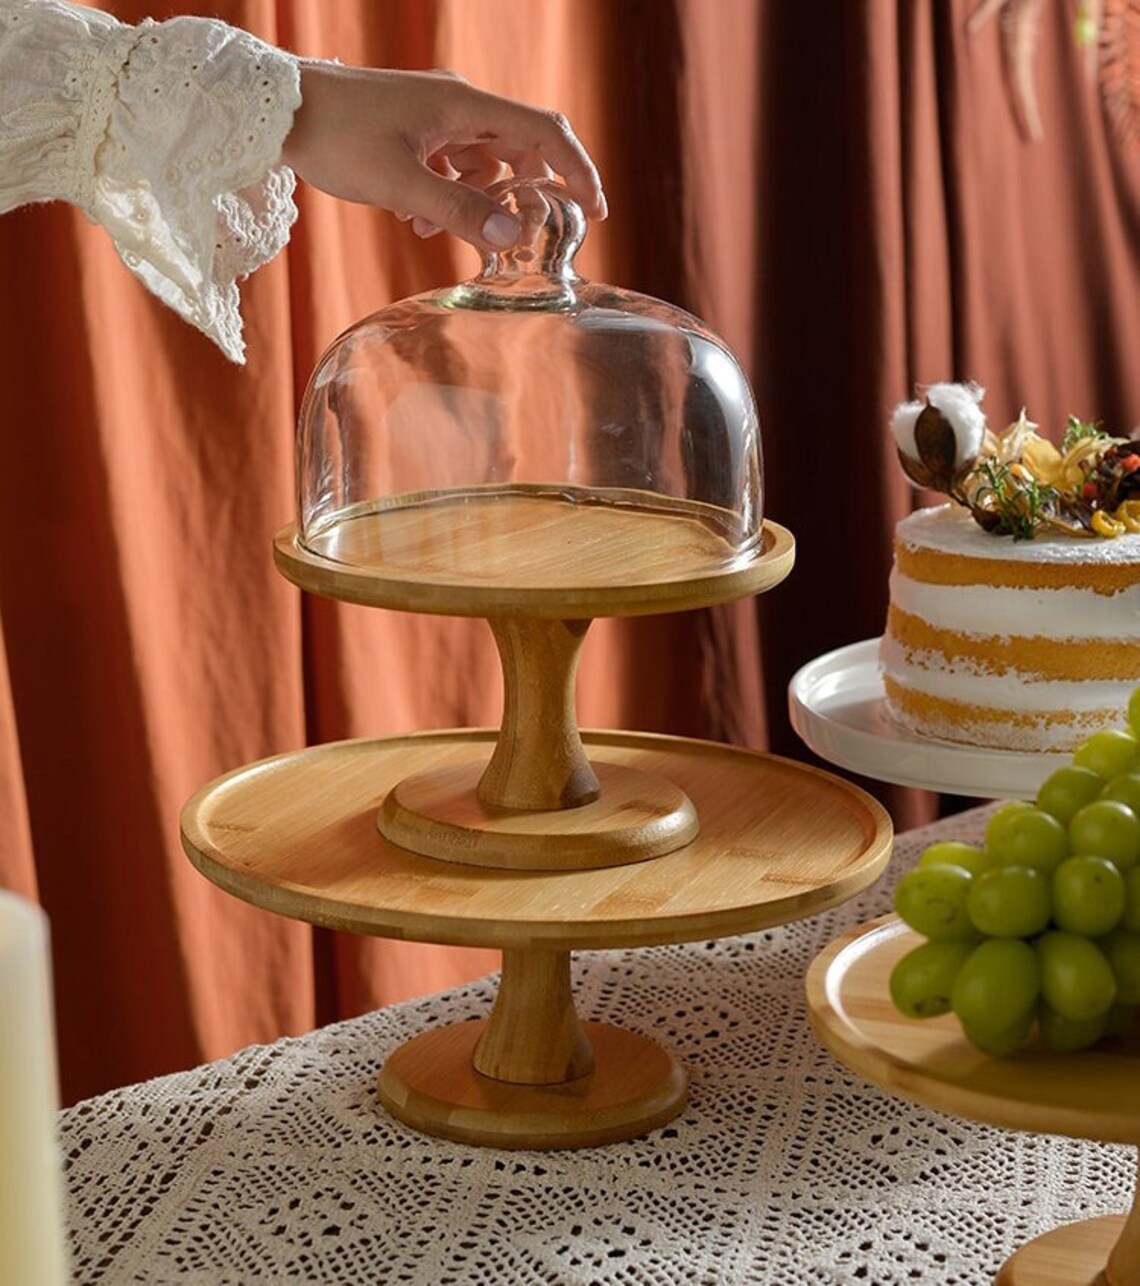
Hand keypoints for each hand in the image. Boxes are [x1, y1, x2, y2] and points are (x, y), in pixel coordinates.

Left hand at [281, 62, 606, 249]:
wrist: (277, 110)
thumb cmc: (336, 136)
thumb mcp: (401, 184)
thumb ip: (459, 211)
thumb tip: (513, 235)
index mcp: (464, 105)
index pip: (544, 132)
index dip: (577, 171)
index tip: (594, 211)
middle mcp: (457, 104)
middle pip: (519, 148)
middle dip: (527, 194)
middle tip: (526, 236)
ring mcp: (435, 115)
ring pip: (483, 161)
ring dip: (477, 200)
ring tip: (441, 230)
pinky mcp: (413, 129)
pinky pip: (451, 164)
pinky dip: (449, 194)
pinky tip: (419, 219)